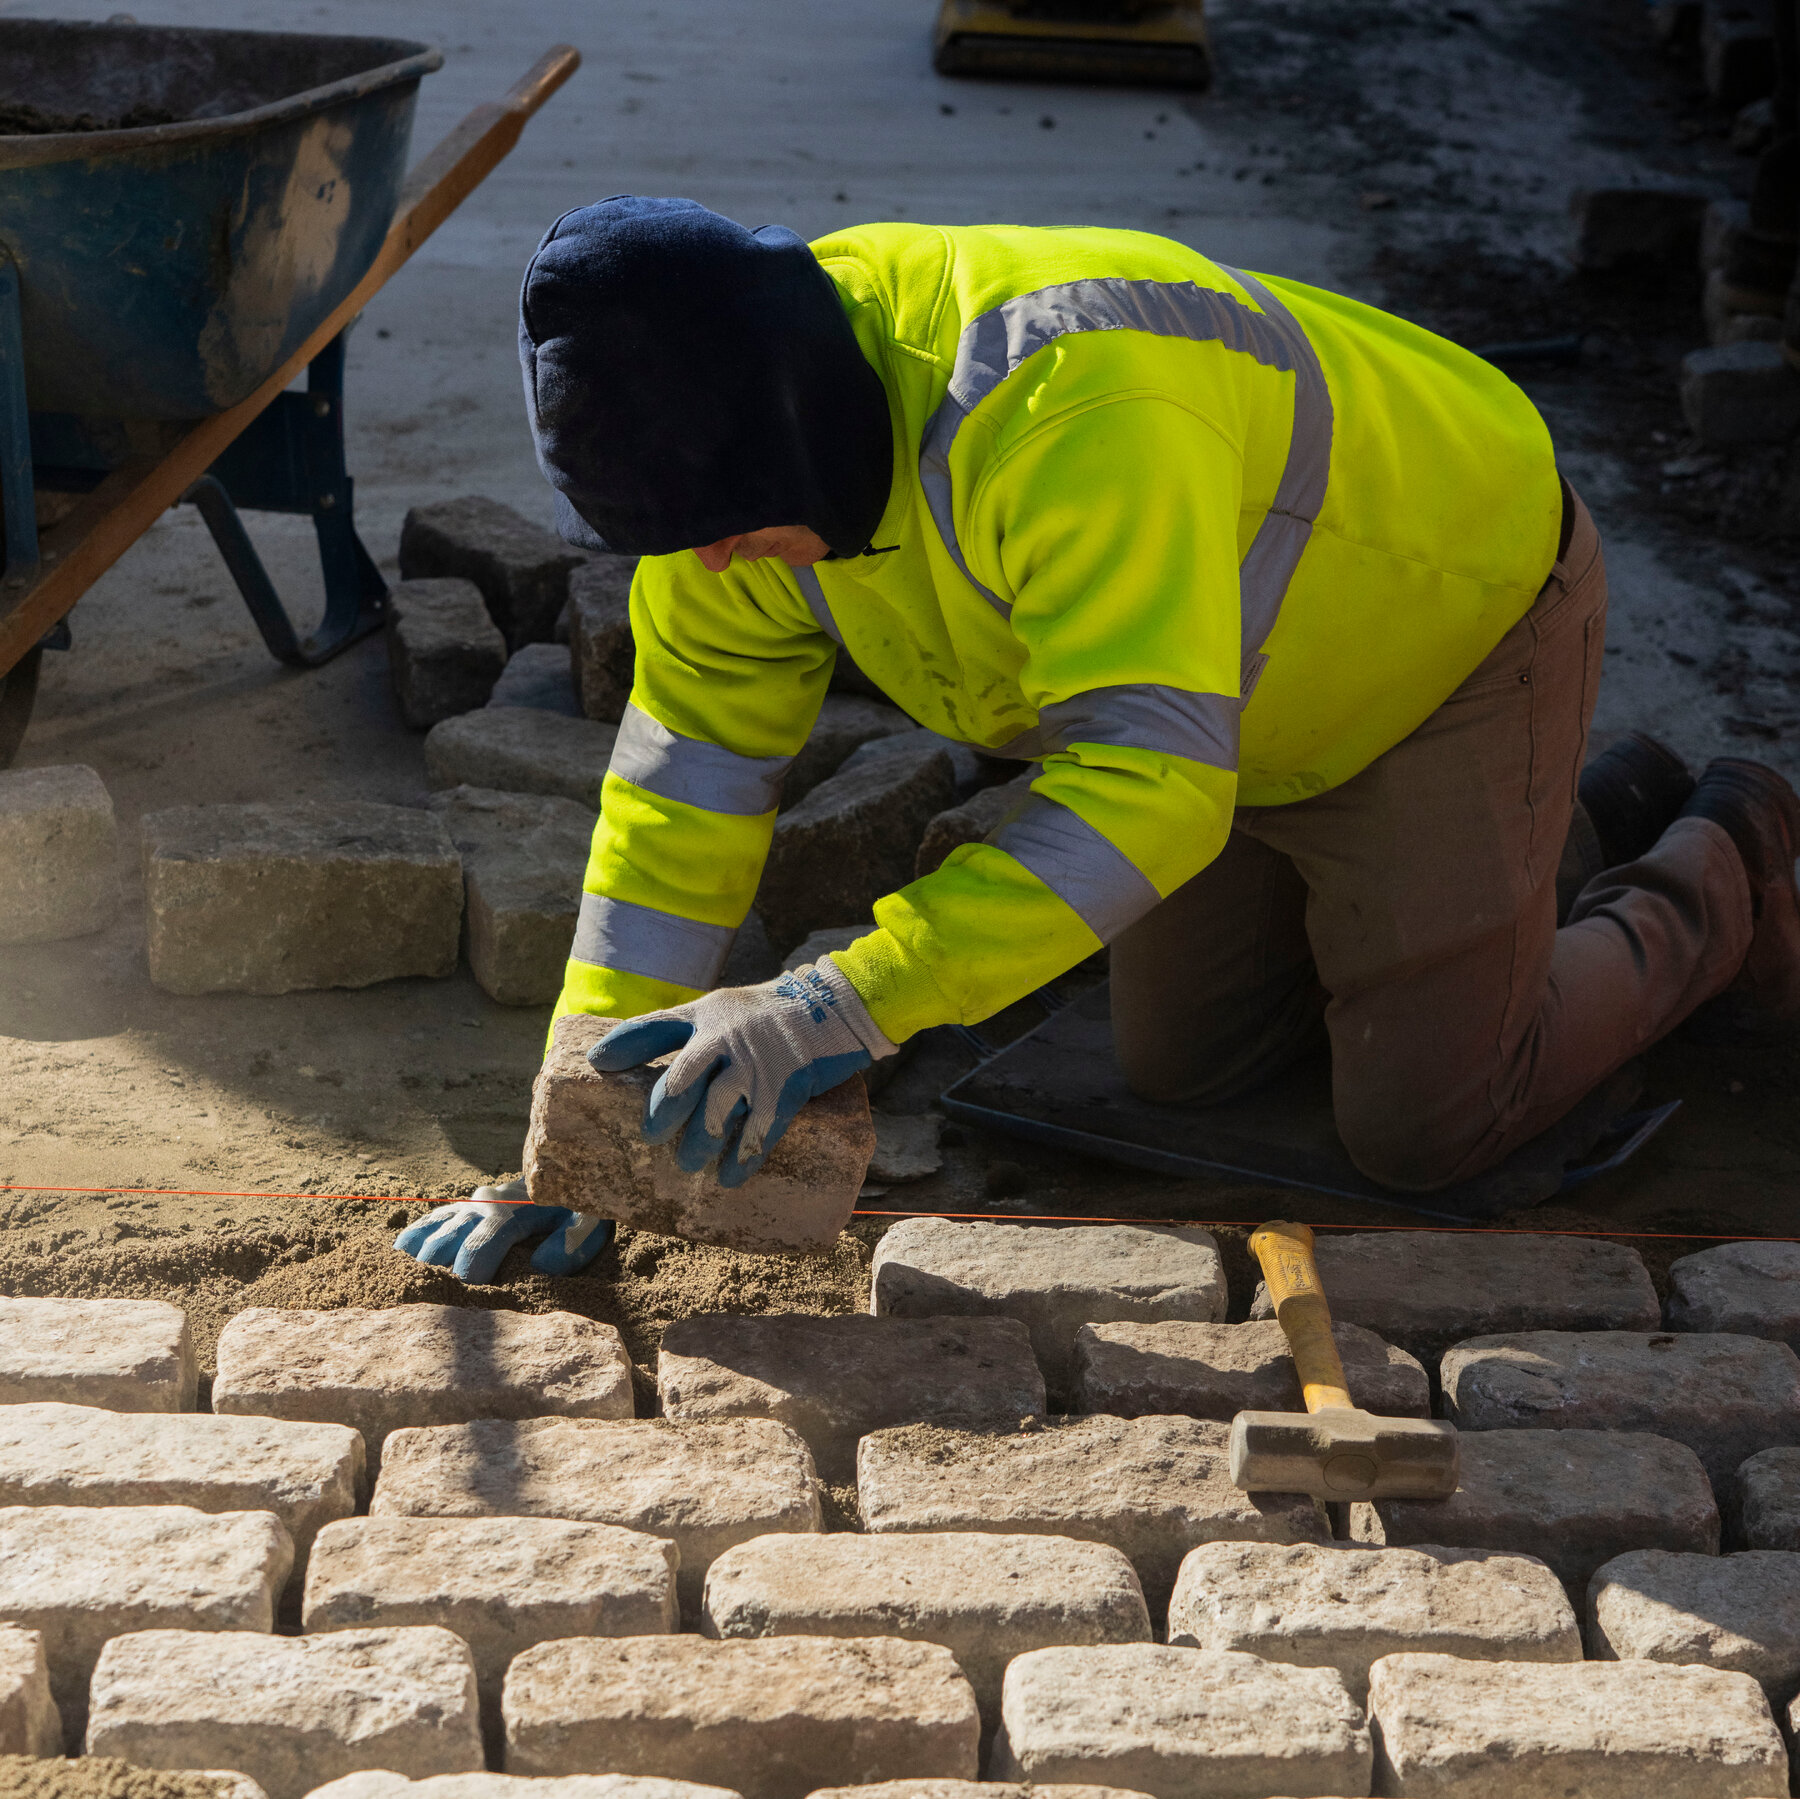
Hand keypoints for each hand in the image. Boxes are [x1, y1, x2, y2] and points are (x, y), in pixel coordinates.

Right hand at [393, 1178, 613, 1282]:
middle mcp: (483, 1205)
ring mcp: (468, 1204)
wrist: (566, 1171)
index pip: (482, 1243)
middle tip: (429, 1300)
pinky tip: (398, 1257)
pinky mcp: (461, 1207)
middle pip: (447, 1240)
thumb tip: (542, 1266)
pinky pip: (430, 1221)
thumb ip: (571, 1243)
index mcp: (513, 1211)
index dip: (471, 1271)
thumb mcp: (588, 1221)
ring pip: (432, 1229)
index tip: (468, 1295)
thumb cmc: (578, 1205)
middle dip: (436, 1271)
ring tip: (403, 1282)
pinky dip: (412, 1239)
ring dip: (418, 1256)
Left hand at [589, 955, 893, 1185]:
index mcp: (706, 1018)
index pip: (654, 1029)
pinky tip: (729, 1177)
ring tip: (688, 1163)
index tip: (598, 1063)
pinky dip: (741, 1160)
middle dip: (662, 1116)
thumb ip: (681, 1029)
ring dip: (698, 1145)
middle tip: (651, 1136)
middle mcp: (725, 1041)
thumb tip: (629, 1059)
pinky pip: (757, 1134)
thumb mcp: (720, 1008)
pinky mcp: (785, 1092)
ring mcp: (755, 1069)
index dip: (623, 1045)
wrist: (832, 1009)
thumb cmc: (768, 1012)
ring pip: (714, 1115)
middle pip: (680, 1083)